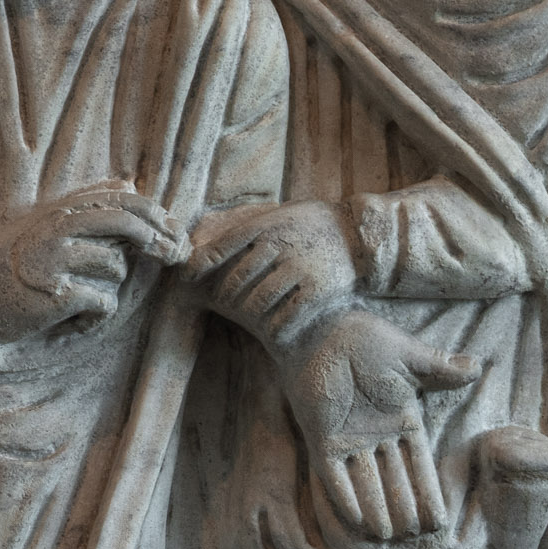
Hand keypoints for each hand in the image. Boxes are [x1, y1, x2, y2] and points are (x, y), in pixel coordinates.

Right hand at [0, 182, 187, 342]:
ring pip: (115, 268)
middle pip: (124, 221)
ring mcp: (56, 260)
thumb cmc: (4, 271)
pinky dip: (95, 318)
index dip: (152, 211)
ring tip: (78, 302)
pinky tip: (72, 322)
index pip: (117, 199)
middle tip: (175, 255)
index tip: (174, 228)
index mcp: (56, 214)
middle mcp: (57, 230)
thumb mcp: (39, 230)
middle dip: (158, 237)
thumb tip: (127, 183)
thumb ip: (81, 209)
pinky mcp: (57, 293)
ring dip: (108, 290)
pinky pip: (103, 303)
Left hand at [188, 200, 358, 333]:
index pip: (225, 244)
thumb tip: (209, 248)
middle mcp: (281, 245)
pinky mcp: (317, 290)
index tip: (186, 276)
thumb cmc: (312, 225)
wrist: (361, 235)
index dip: (203, 262)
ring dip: (249, 314)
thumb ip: (252, 229)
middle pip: (237, 280)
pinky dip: (274, 330)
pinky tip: (273, 333)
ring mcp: (299, 268)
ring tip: (249, 316)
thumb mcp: (282, 215)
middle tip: (225, 303)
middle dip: (226, 296)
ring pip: (257, 302)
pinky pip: (285, 318)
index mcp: (269, 225)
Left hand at [277, 307, 479, 541]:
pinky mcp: (321, 439)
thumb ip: (440, 368)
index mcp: (400, 419)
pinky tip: (356, 518)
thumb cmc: (365, 338)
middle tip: (413, 537)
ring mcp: (348, 440)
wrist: (321, 330)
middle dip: (403, 508)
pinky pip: (333, 476)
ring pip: (366, 483)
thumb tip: (476, 367)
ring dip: (376, 509)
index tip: (439, 520)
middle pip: (393, 480)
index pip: (418, 464)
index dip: (428, 492)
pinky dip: (344, 496)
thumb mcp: (410, 356)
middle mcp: (375, 436)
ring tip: (387, 536)